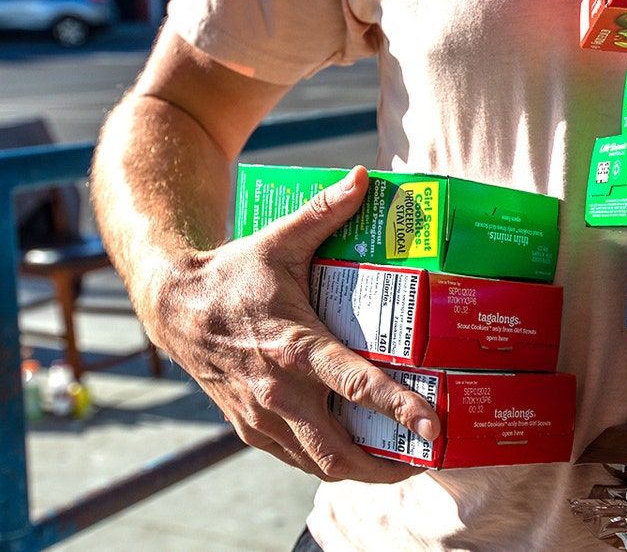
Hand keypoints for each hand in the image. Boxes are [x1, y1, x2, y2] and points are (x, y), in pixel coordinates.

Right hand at [145, 166, 440, 481]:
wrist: (172, 306)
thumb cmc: (233, 274)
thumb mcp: (278, 239)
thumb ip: (324, 212)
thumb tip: (363, 177)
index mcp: (294, 347)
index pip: (356, 386)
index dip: (400, 409)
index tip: (433, 427)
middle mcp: (278, 391)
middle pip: (339, 450)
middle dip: (385, 466)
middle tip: (424, 459)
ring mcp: (261, 415)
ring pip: (317, 463)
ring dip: (359, 470)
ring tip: (399, 464)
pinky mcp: (249, 427)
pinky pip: (295, 459)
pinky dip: (327, 461)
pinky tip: (355, 453)